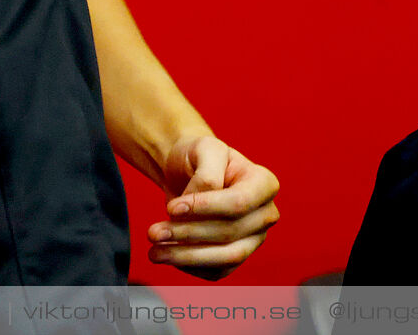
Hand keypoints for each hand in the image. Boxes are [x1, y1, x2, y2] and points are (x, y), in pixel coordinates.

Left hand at [146, 134, 280, 278]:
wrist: (188, 171)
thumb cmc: (198, 156)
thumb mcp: (204, 148)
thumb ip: (207, 174)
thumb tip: (198, 203)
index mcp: (264, 184)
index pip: (239, 202)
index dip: (205, 208)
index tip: (171, 208)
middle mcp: (264, 214)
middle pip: (229, 233)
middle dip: (188, 234)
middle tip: (152, 232)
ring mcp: (253, 239)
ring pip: (226, 258)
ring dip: (187, 257)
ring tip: (154, 252)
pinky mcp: (236, 257)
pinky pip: (217, 271)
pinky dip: (190, 267)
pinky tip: (167, 255)